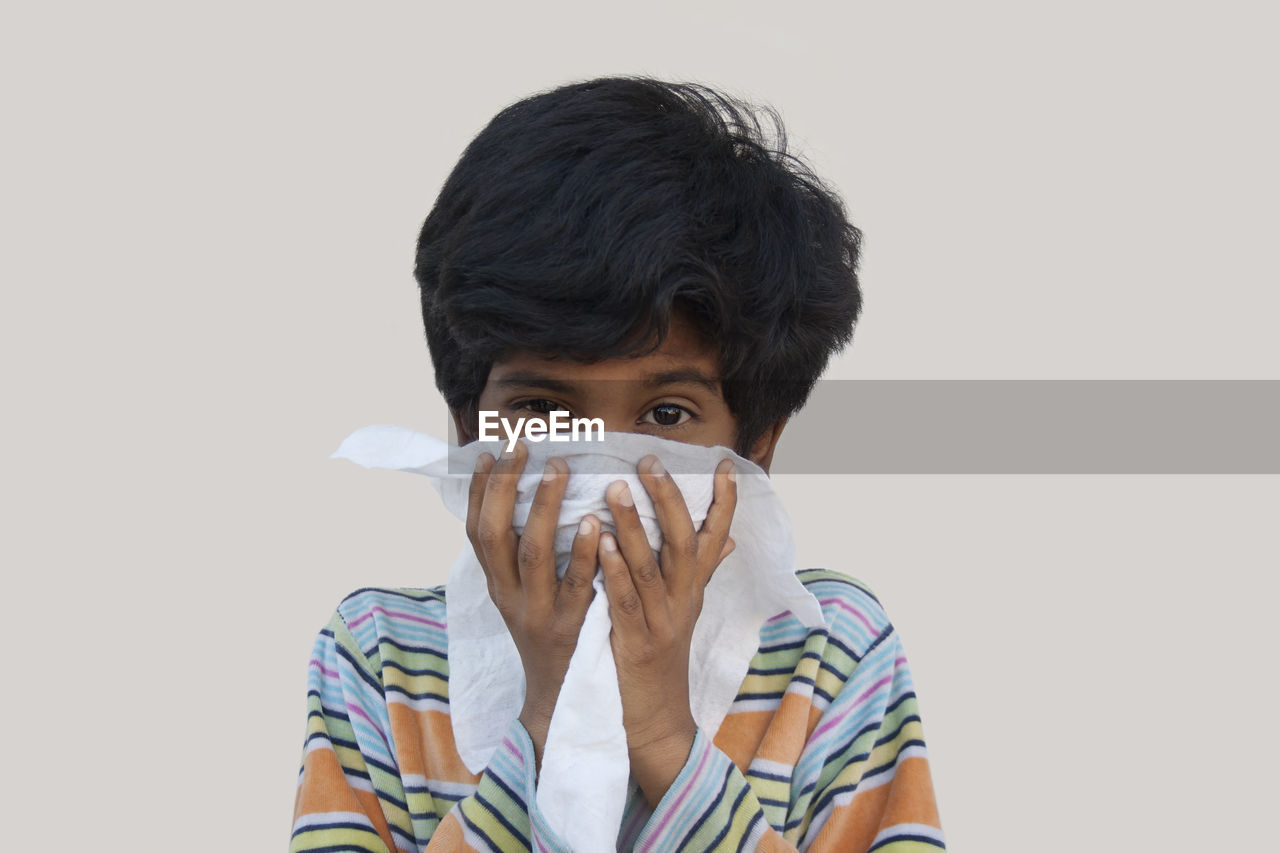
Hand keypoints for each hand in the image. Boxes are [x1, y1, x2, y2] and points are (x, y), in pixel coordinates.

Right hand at [465, 440, 600, 766]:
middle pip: (495, 535)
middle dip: (504, 487)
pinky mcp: (572, 629)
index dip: (478, 490)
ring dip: (545, 509)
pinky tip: (597, 523)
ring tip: (559, 470)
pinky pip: (576, 585)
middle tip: (523, 447)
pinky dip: (584, 552)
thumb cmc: (550, 633)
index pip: (476, 530)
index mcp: (496, 584)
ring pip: (534, 554)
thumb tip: (530, 498)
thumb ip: (524, 552)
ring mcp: (539, 613)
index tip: (489, 450)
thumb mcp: (524, 595)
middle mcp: (510, 596)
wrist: (562, 700)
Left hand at [598, 453, 737, 806]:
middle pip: (685, 541)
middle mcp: (683, 601)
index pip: (716, 538)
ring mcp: (663, 622)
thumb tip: (727, 540)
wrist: (653, 721)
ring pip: (653, 566)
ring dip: (635, 525)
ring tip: (616, 486)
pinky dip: (616, 570)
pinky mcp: (637, 644)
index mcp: (693, 590)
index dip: (725, 502)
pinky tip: (601, 543)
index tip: (726, 463)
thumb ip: (700, 572)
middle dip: (669, 499)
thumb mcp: (683, 611)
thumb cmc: (659, 659)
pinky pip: (627, 601)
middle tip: (648, 460)